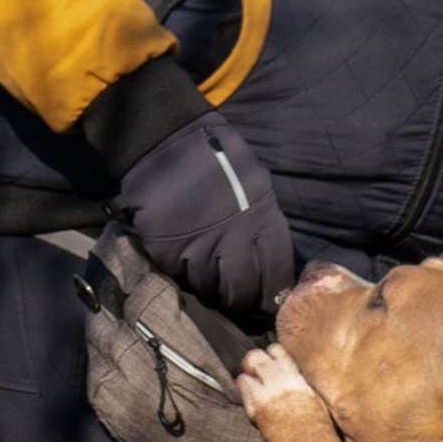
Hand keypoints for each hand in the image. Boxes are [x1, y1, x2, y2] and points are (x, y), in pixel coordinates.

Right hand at [120, 110, 294, 318]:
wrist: (165, 141)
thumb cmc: (216, 156)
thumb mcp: (255, 181)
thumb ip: (262, 218)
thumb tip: (268, 257)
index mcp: (261, 218)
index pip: (277, 271)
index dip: (274, 291)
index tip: (269, 300)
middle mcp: (233, 238)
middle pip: (241, 289)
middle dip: (240, 299)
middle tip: (236, 298)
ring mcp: (198, 246)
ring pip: (208, 287)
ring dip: (209, 285)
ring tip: (207, 274)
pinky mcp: (167, 250)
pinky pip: (178, 274)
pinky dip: (181, 270)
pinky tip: (183, 256)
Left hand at [236, 342, 314, 432]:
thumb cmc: (315, 425)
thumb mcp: (312, 395)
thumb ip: (297, 381)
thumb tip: (285, 374)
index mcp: (296, 377)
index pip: (276, 351)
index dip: (271, 354)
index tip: (270, 360)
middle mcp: (280, 381)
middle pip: (256, 357)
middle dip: (254, 361)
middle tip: (254, 369)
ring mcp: (266, 393)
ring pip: (246, 370)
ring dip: (248, 374)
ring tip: (253, 383)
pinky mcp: (256, 407)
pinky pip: (243, 388)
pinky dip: (244, 389)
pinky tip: (251, 396)